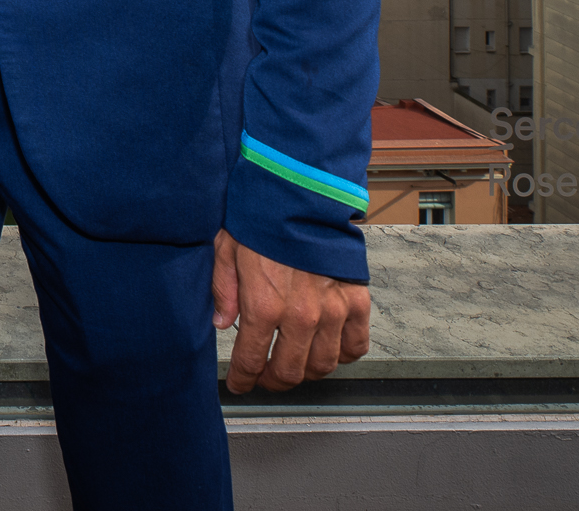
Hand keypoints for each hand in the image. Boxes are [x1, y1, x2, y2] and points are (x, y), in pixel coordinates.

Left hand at [212, 230, 370, 392]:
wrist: (302, 193)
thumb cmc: (262, 218)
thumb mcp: (226, 250)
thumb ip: (223, 291)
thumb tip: (221, 324)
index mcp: (264, 306)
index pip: (252, 361)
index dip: (244, 380)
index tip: (240, 384)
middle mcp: (300, 316)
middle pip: (290, 373)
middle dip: (274, 382)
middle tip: (267, 378)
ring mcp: (332, 311)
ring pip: (323, 366)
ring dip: (307, 372)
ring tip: (296, 364)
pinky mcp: (356, 301)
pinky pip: (356, 346)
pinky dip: (344, 354)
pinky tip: (329, 348)